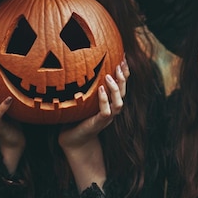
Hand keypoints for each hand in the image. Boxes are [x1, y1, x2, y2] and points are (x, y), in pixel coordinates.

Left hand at [58, 56, 128, 190]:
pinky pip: (106, 112)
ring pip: (119, 103)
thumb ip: (86, 86)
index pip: (122, 85)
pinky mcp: (98, 123)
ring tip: (109, 76)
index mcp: (110, 102)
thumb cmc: (76, 117)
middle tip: (120, 63)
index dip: (125, 72)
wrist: (72, 140)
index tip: (123, 57)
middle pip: (124, 92)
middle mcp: (111, 109)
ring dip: (116, 89)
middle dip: (124, 78)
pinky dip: (104, 100)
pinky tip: (100, 90)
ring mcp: (106, 118)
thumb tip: (80, 64)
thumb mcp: (83, 98)